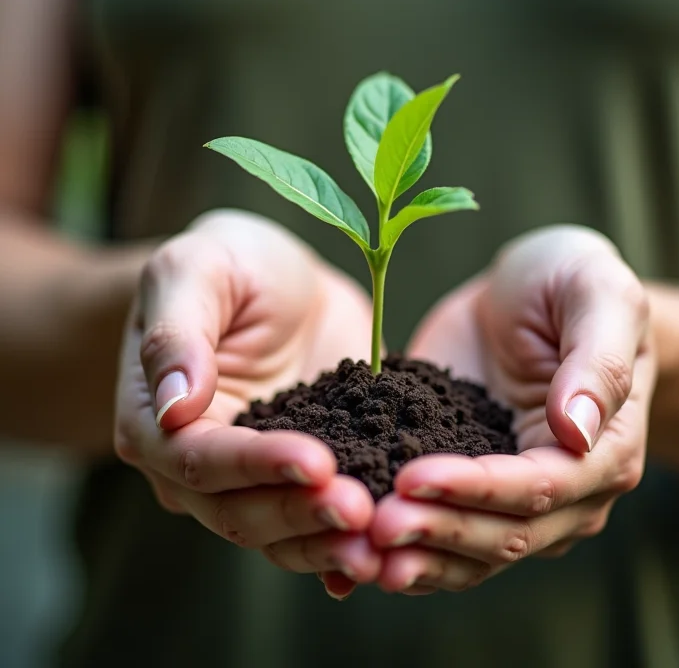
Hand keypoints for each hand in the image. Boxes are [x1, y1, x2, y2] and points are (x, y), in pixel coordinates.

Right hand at [114, 210, 380, 592]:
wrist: (279, 278)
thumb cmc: (227, 263)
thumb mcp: (195, 271)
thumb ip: (177, 334)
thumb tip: (172, 407)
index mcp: (158, 422)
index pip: (201, 460)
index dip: (257, 466)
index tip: (316, 461)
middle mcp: (202, 465)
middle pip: (242, 511)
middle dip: (302, 513)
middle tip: (361, 510)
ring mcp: (258, 475)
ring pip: (283, 531)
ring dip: (329, 541)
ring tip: (381, 541)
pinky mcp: (308, 471)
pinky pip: (321, 518)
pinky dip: (347, 541)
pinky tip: (385, 550)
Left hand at [370, 226, 654, 593]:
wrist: (531, 290)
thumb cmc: (573, 281)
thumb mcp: (598, 294)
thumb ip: (597, 361)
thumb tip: (578, 432)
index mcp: (603, 452)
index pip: (539, 488)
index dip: (476, 489)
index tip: (413, 478)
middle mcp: (566, 492)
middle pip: (502, 533)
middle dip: (437, 532)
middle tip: (375, 524)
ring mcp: (513, 496)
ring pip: (469, 552)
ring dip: (417, 556)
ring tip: (360, 549)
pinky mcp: (468, 484)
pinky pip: (440, 529)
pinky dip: (403, 546)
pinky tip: (354, 553)